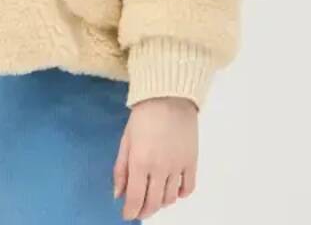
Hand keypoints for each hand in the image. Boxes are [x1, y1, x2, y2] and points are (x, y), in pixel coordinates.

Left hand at [113, 96, 198, 219]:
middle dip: (145, 210)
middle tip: (140, 209)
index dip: (131, 211)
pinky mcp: (192, 162)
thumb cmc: (143, 115)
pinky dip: (180, 194)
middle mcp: (160, 169)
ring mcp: (178, 167)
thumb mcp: (126, 140)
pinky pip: (188, 188)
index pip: (135, 197)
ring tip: (154, 197)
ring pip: (170, 198)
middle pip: (154, 202)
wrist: (169, 97)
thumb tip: (118, 194)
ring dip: (161, 203)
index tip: (128, 215)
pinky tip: (172, 190)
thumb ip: (121, 168)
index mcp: (140, 162)